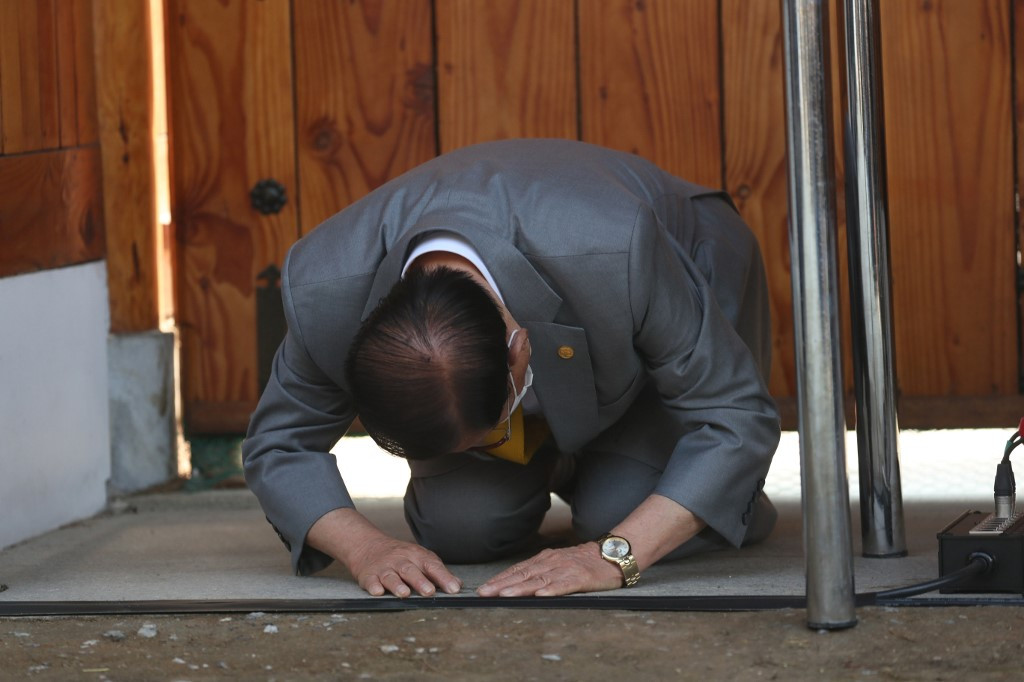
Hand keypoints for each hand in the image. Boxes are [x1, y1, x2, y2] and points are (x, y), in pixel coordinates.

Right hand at [306, 508, 461, 597]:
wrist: (369, 546)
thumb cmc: (401, 557)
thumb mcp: (420, 559)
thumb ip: (438, 572)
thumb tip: (458, 585)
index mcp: (416, 556)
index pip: (432, 566)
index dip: (444, 577)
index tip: (454, 589)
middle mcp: (400, 561)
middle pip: (411, 570)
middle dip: (420, 581)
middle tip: (430, 592)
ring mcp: (384, 568)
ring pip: (391, 576)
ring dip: (397, 585)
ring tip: (404, 594)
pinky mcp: (369, 576)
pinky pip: (371, 581)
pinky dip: (373, 586)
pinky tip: (377, 592)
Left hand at [476, 543, 622, 596]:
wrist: (611, 555)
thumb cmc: (583, 562)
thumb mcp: (558, 563)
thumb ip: (540, 571)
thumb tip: (516, 583)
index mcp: (545, 560)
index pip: (517, 570)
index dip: (500, 579)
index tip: (483, 589)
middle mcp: (552, 562)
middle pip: (523, 574)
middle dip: (501, 585)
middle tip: (484, 593)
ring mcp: (565, 569)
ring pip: (539, 579)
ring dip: (520, 588)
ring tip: (504, 595)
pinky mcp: (580, 578)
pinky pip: (564, 585)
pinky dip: (551, 589)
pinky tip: (540, 595)